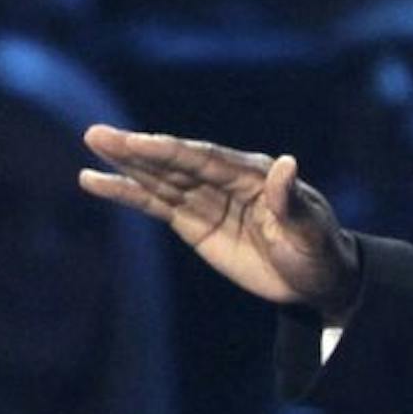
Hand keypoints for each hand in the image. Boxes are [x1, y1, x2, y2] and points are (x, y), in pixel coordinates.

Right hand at [79, 124, 360, 316]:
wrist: (317, 280)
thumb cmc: (320, 252)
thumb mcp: (311, 231)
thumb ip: (291, 202)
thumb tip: (286, 164)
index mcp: (256, 175)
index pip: (207, 160)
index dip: (172, 152)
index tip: (139, 143)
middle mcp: (227, 180)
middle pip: (176, 163)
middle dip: (138, 150)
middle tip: (97, 134)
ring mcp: (208, 199)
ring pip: (161, 178)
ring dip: (126, 164)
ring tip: (92, 143)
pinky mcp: (194, 222)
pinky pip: (156, 204)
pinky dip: (127, 193)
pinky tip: (96, 181)